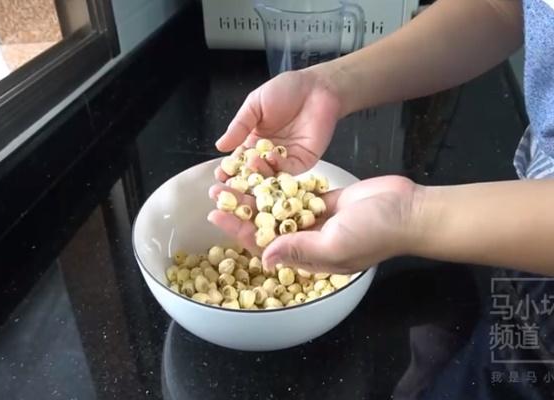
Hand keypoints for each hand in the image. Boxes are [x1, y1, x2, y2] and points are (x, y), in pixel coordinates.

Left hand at [208, 176, 420, 273]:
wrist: (408, 210)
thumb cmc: (377, 232)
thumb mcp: (335, 245)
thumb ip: (299, 250)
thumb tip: (265, 258)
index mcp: (308, 258)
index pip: (265, 246)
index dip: (240, 231)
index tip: (218, 216)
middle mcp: (308, 241)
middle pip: (266, 225)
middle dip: (242, 209)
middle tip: (218, 191)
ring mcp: (317, 221)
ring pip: (278, 208)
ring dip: (257, 193)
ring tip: (235, 175)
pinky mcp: (326, 202)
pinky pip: (296, 193)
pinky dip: (279, 183)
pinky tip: (262, 168)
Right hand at [214, 69, 341, 179]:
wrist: (316, 87)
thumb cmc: (286, 90)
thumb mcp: (254, 105)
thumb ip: (239, 126)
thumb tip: (220, 146)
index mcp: (254, 141)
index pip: (239, 159)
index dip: (229, 167)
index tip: (219, 173)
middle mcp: (268, 153)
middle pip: (253, 172)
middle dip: (242, 177)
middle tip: (231, 181)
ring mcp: (286, 159)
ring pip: (270, 173)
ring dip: (260, 171)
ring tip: (251, 164)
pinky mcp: (303, 161)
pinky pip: (289, 169)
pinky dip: (279, 166)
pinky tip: (271, 157)